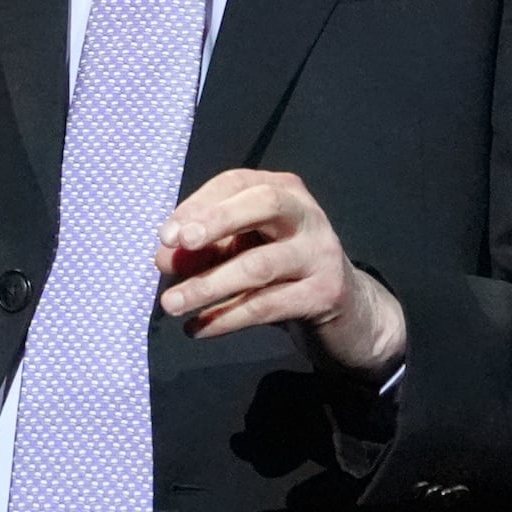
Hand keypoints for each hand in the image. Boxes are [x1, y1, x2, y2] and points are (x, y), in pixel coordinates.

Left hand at [153, 169, 405, 378]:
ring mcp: (320, 254)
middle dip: (217, 221)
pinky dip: (227, 318)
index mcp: (284, 190)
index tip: (165, 236)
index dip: (198, 206)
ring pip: (260, 265)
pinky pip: (268, 305)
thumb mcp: (242, 252)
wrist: (349, 312)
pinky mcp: (325, 294)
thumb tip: (163, 259)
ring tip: (171, 303)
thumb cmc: (285, 271)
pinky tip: (198, 328)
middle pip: (262, 204)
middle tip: (179, 244)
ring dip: (209, 285)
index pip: (236, 184)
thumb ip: (204, 250)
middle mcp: (307, 215)